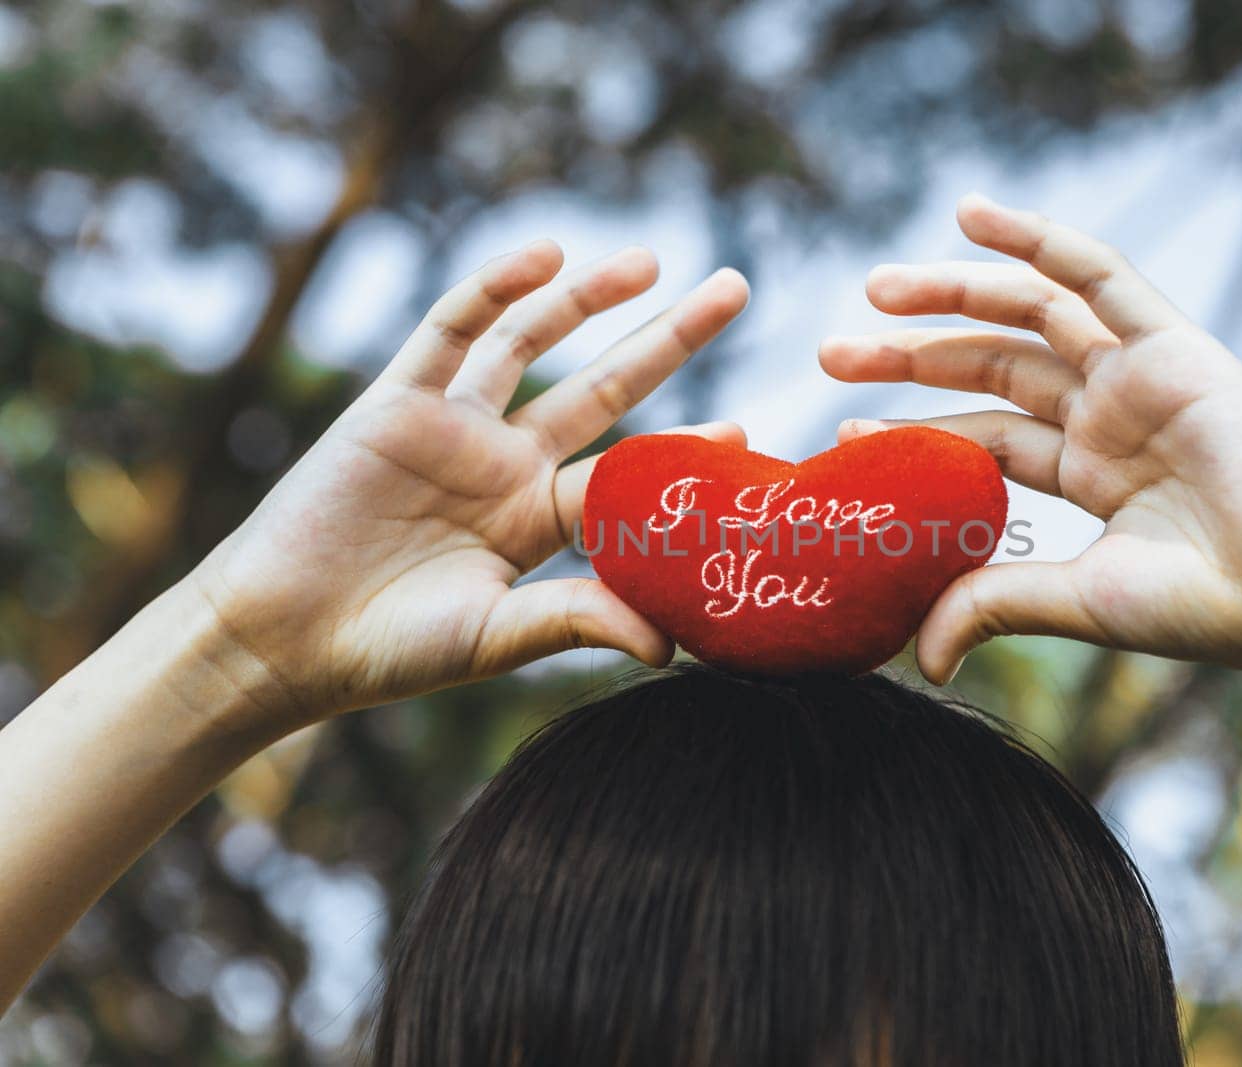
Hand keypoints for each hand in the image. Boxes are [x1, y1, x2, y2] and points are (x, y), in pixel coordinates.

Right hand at [192, 241, 748, 725]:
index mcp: (537, 519)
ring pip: (533, 343)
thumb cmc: (388, 650)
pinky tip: (544, 257)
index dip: (684, 452)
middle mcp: (505, 462)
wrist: (281, 639)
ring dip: (588, 297)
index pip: (629, 473)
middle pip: (606, 387)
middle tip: (736, 289)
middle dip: (670, 338)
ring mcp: (454, 426)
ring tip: (651, 260)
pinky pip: (451, 331)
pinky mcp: (396, 401)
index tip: (746, 432)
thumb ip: (579, 618)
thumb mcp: (496, 636)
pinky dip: (494, 289)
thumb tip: (674, 643)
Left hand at [820, 194, 1241, 686]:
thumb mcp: (1079, 601)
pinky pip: (1097, 273)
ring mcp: (1139, 375)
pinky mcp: (1174, 343)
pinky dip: (1036, 239)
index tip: (842, 436)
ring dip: (951, 293)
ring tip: (873, 289)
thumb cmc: (1210, 606)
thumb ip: (995, 603)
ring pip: (1028, 314)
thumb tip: (916, 658)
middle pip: (990, 367)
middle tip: (829, 355)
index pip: (982, 436)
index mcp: (1089, 473)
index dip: (912, 434)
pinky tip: (969, 212)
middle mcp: (1109, 416)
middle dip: (910, 356)